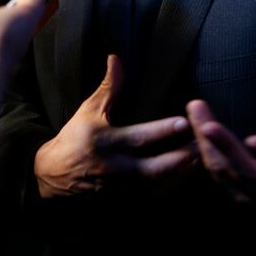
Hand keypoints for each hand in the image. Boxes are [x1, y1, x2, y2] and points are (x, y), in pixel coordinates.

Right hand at [33, 55, 196, 197]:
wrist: (53, 174)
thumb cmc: (74, 136)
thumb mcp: (89, 109)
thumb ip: (109, 86)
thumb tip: (116, 57)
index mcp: (105, 142)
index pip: (138, 138)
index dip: (162, 132)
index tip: (184, 122)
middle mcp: (114, 167)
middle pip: (153, 168)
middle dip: (180, 158)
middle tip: (202, 143)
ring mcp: (120, 186)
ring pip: (156, 185)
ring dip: (181, 172)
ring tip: (202, 156)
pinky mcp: (124, 197)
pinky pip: (153, 194)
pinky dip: (172, 184)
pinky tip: (188, 172)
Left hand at [186, 99, 255, 202]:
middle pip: (244, 173)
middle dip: (222, 145)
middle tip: (204, 118)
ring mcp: (255, 201)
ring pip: (224, 175)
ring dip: (206, 143)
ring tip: (196, 110)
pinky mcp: (241, 200)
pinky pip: (217, 178)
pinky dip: (203, 155)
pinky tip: (195, 126)